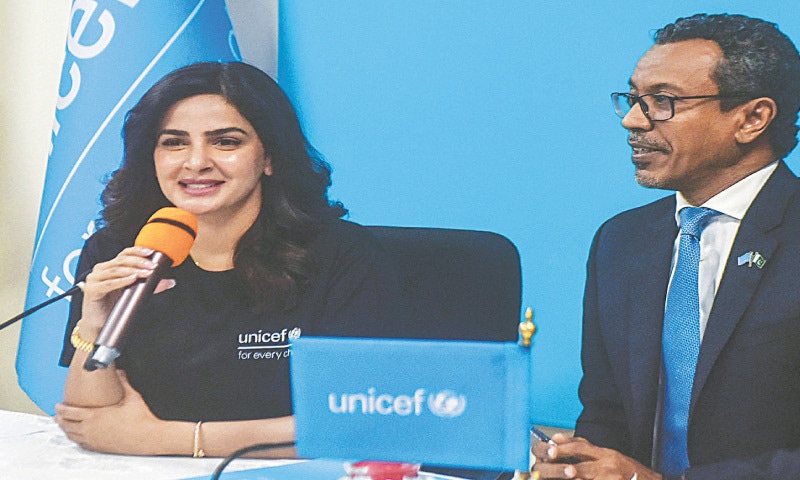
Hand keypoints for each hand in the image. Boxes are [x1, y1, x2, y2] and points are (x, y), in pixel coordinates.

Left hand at [55, 371, 177, 454]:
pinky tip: (77, 437)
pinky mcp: (100, 447)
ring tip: (63, 426)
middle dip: (59, 419)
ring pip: (72, 436)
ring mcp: (94, 440)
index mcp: (95, 416)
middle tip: (57, 415)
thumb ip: (124, 383)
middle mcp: (91, 429)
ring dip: (65, 430)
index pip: (70, 412)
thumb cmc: (141, 418)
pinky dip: (75, 439)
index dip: (61, 409)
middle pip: (67, 425)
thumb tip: (120, 372)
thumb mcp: (132, 397)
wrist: (147, 437)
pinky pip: (81, 444)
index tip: (58, 405)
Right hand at [80, 246, 175, 331]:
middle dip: (139, 262)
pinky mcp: (91, 289)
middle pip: (121, 260)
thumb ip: (149, 285)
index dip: (138, 251)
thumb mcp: (134, 291)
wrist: (99, 323)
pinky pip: (108, 283)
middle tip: (152, 266)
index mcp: (110, 266)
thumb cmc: (114, 305)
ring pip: (116, 270)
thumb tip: (170, 282)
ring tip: (146, 273)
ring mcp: (94, 278)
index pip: (124, 253)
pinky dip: (121, 281)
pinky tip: (132, 279)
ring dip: (133, 270)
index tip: (151, 252)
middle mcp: (101, 269)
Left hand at [532, 434, 660, 479]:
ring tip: (562, 477)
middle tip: (554, 468)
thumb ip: (583, 446)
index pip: (581, 447)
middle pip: (582, 467)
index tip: (550, 450)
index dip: (564, 448)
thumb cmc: (625, 468)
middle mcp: (608, 466)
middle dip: (566, 470)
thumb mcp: (606, 454)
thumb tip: (556, 437)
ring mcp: (610, 478)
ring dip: (574, 479)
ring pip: (585, 479)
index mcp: (604, 454)